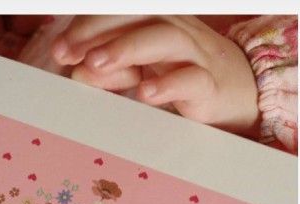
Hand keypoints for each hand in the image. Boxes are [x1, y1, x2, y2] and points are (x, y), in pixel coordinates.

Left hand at [51, 15, 259, 136]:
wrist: (239, 92)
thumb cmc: (183, 77)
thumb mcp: (142, 70)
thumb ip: (111, 70)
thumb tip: (77, 73)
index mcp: (155, 22)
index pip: (118, 14)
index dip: (87, 26)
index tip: (60, 50)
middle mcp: (174, 30)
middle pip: (135, 18)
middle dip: (96, 34)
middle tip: (67, 54)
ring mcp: (195, 55)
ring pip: (163, 39)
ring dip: (126, 49)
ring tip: (95, 65)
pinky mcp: (210, 84)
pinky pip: (192, 79)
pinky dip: (168, 84)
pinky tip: (144, 94)